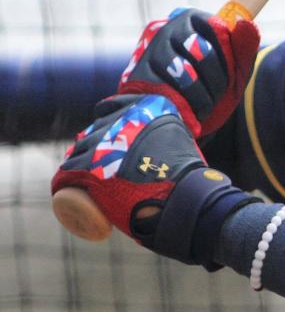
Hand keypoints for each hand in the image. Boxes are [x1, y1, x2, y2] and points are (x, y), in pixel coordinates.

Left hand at [51, 94, 253, 266]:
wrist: (188, 202)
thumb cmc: (193, 182)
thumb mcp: (182, 146)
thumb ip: (171, 141)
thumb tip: (174, 150)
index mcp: (148, 111)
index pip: (110, 109)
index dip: (106, 127)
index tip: (109, 144)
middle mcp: (124, 122)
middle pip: (93, 133)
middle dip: (91, 151)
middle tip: (99, 172)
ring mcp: (106, 145)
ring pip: (77, 154)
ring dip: (77, 168)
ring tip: (85, 186)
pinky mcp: (91, 170)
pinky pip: (65, 178)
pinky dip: (64, 188)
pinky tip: (69, 195)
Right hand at [118, 7, 259, 137]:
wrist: (185, 122)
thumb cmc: (211, 88)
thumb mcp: (236, 69)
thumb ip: (245, 46)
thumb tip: (246, 22)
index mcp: (192, 21)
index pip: (217, 28)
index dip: (228, 55)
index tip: (229, 70)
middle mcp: (167, 29)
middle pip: (203, 51)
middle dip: (218, 79)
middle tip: (217, 92)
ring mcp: (150, 52)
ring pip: (186, 74)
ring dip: (203, 96)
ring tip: (204, 104)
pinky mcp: (139, 77)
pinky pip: (169, 92)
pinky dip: (187, 107)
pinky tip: (188, 110)